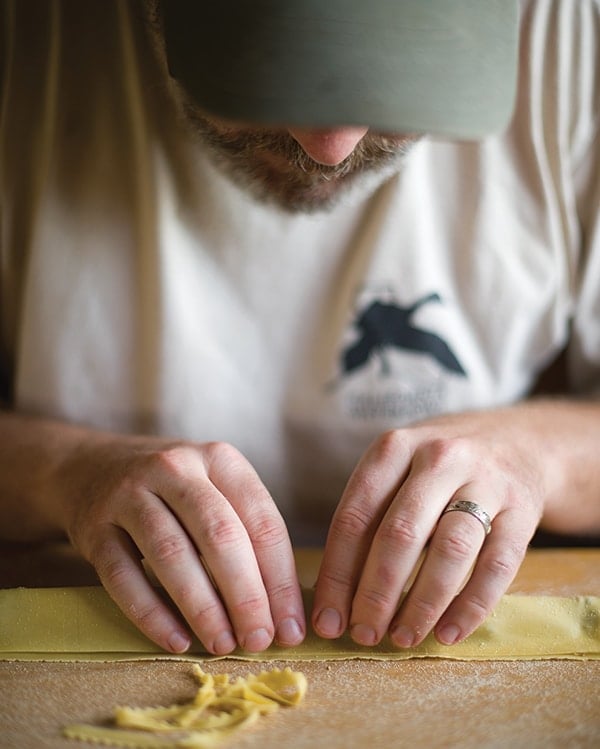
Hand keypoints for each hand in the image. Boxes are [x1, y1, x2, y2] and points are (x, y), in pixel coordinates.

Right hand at [61, 437, 304, 654]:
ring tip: (223, 644)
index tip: (290, 626)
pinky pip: (123, 577)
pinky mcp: (94, 527)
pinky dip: (152, 614)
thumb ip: (247, 533)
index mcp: (219, 459)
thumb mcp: (214, 486)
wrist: (90, 468)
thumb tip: (282, 610)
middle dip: (246, 595)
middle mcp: (175, 469)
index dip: (280, 578)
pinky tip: (177, 641)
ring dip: (202, 607)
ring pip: (172, 555)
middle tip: (259, 640)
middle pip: (219, 536)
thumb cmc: (172, 489)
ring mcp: (129, 495)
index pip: (261, 520)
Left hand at [311, 409, 547, 647]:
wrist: (515, 440)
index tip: (326, 619)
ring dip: (422, 604)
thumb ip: (368, 519)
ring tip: (402, 638)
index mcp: (395, 446)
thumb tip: (333, 596)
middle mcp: (440, 457)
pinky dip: (471, 607)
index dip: (337, 573)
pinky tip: (447, 633)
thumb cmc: (436, 466)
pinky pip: (497, 567)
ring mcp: (486, 482)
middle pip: (401, 533)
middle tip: (363, 634)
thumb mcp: (397, 469)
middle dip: (376, 593)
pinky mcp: (523, 511)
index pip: (355, 515)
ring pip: (451, 551)